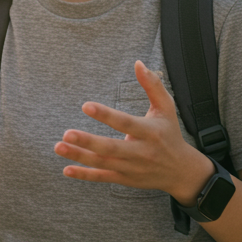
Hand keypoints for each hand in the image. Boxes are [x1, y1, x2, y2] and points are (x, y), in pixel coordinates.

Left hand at [54, 60, 213, 206]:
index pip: (125, 123)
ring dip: (79, 156)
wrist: (181, 171)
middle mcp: (140, 152)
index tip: (85, 106)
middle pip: (111, 148)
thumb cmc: (170, 134)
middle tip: (66, 133)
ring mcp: (131, 168)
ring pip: (103, 162)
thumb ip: (152, 85)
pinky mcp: (124, 178)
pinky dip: (84, 175)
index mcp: (150, 132)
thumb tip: (138, 63)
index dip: (106, 115)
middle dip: (88, 141)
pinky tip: (66, 169)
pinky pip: (102, 177)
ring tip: (59, 146)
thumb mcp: (166, 108)